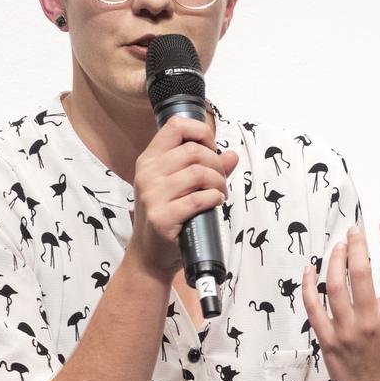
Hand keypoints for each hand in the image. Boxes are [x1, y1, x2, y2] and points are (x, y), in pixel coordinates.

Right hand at [127, 111, 238, 281]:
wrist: (150, 255)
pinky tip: (215, 203)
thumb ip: (206, 168)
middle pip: (193, 151)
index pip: (175, 126)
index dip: (201, 132)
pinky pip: (198, 199)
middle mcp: (147, 173)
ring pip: (198, 173)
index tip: (211, 149)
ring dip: (218, 182)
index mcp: (149, 160)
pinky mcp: (162, 217)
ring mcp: (152, 196)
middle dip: (216, 164)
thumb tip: (232, 156)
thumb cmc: (167, 216)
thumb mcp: (180, 187)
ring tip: (220, 193)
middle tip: (220, 181)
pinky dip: (214, 198)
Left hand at [301, 221, 379, 380]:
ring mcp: (345, 330)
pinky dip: (308, 285)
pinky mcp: (327, 339)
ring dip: (334, 261)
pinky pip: (313, 307)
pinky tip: (310, 268)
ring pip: (334, 286)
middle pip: (360, 274)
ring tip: (338, 245)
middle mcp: (369, 322)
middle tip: (355, 230)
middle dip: (356, 246)